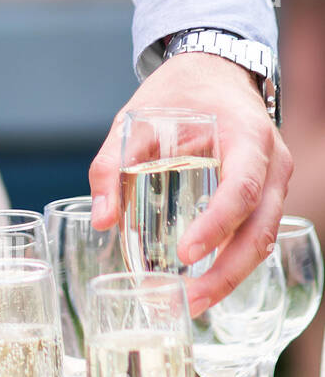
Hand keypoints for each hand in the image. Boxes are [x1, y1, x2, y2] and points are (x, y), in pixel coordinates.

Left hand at [89, 52, 291, 312]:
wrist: (212, 71)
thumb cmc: (174, 94)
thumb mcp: (133, 120)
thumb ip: (111, 166)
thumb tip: (101, 220)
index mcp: (246, 137)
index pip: (240, 189)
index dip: (216, 226)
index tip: (185, 253)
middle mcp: (271, 162)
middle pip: (260, 229)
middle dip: (226, 273)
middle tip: (186, 302)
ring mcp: (275, 180)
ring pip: (263, 239)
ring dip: (231, 276)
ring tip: (190, 304)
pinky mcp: (266, 194)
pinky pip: (256, 233)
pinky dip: (233, 261)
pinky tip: (203, 284)